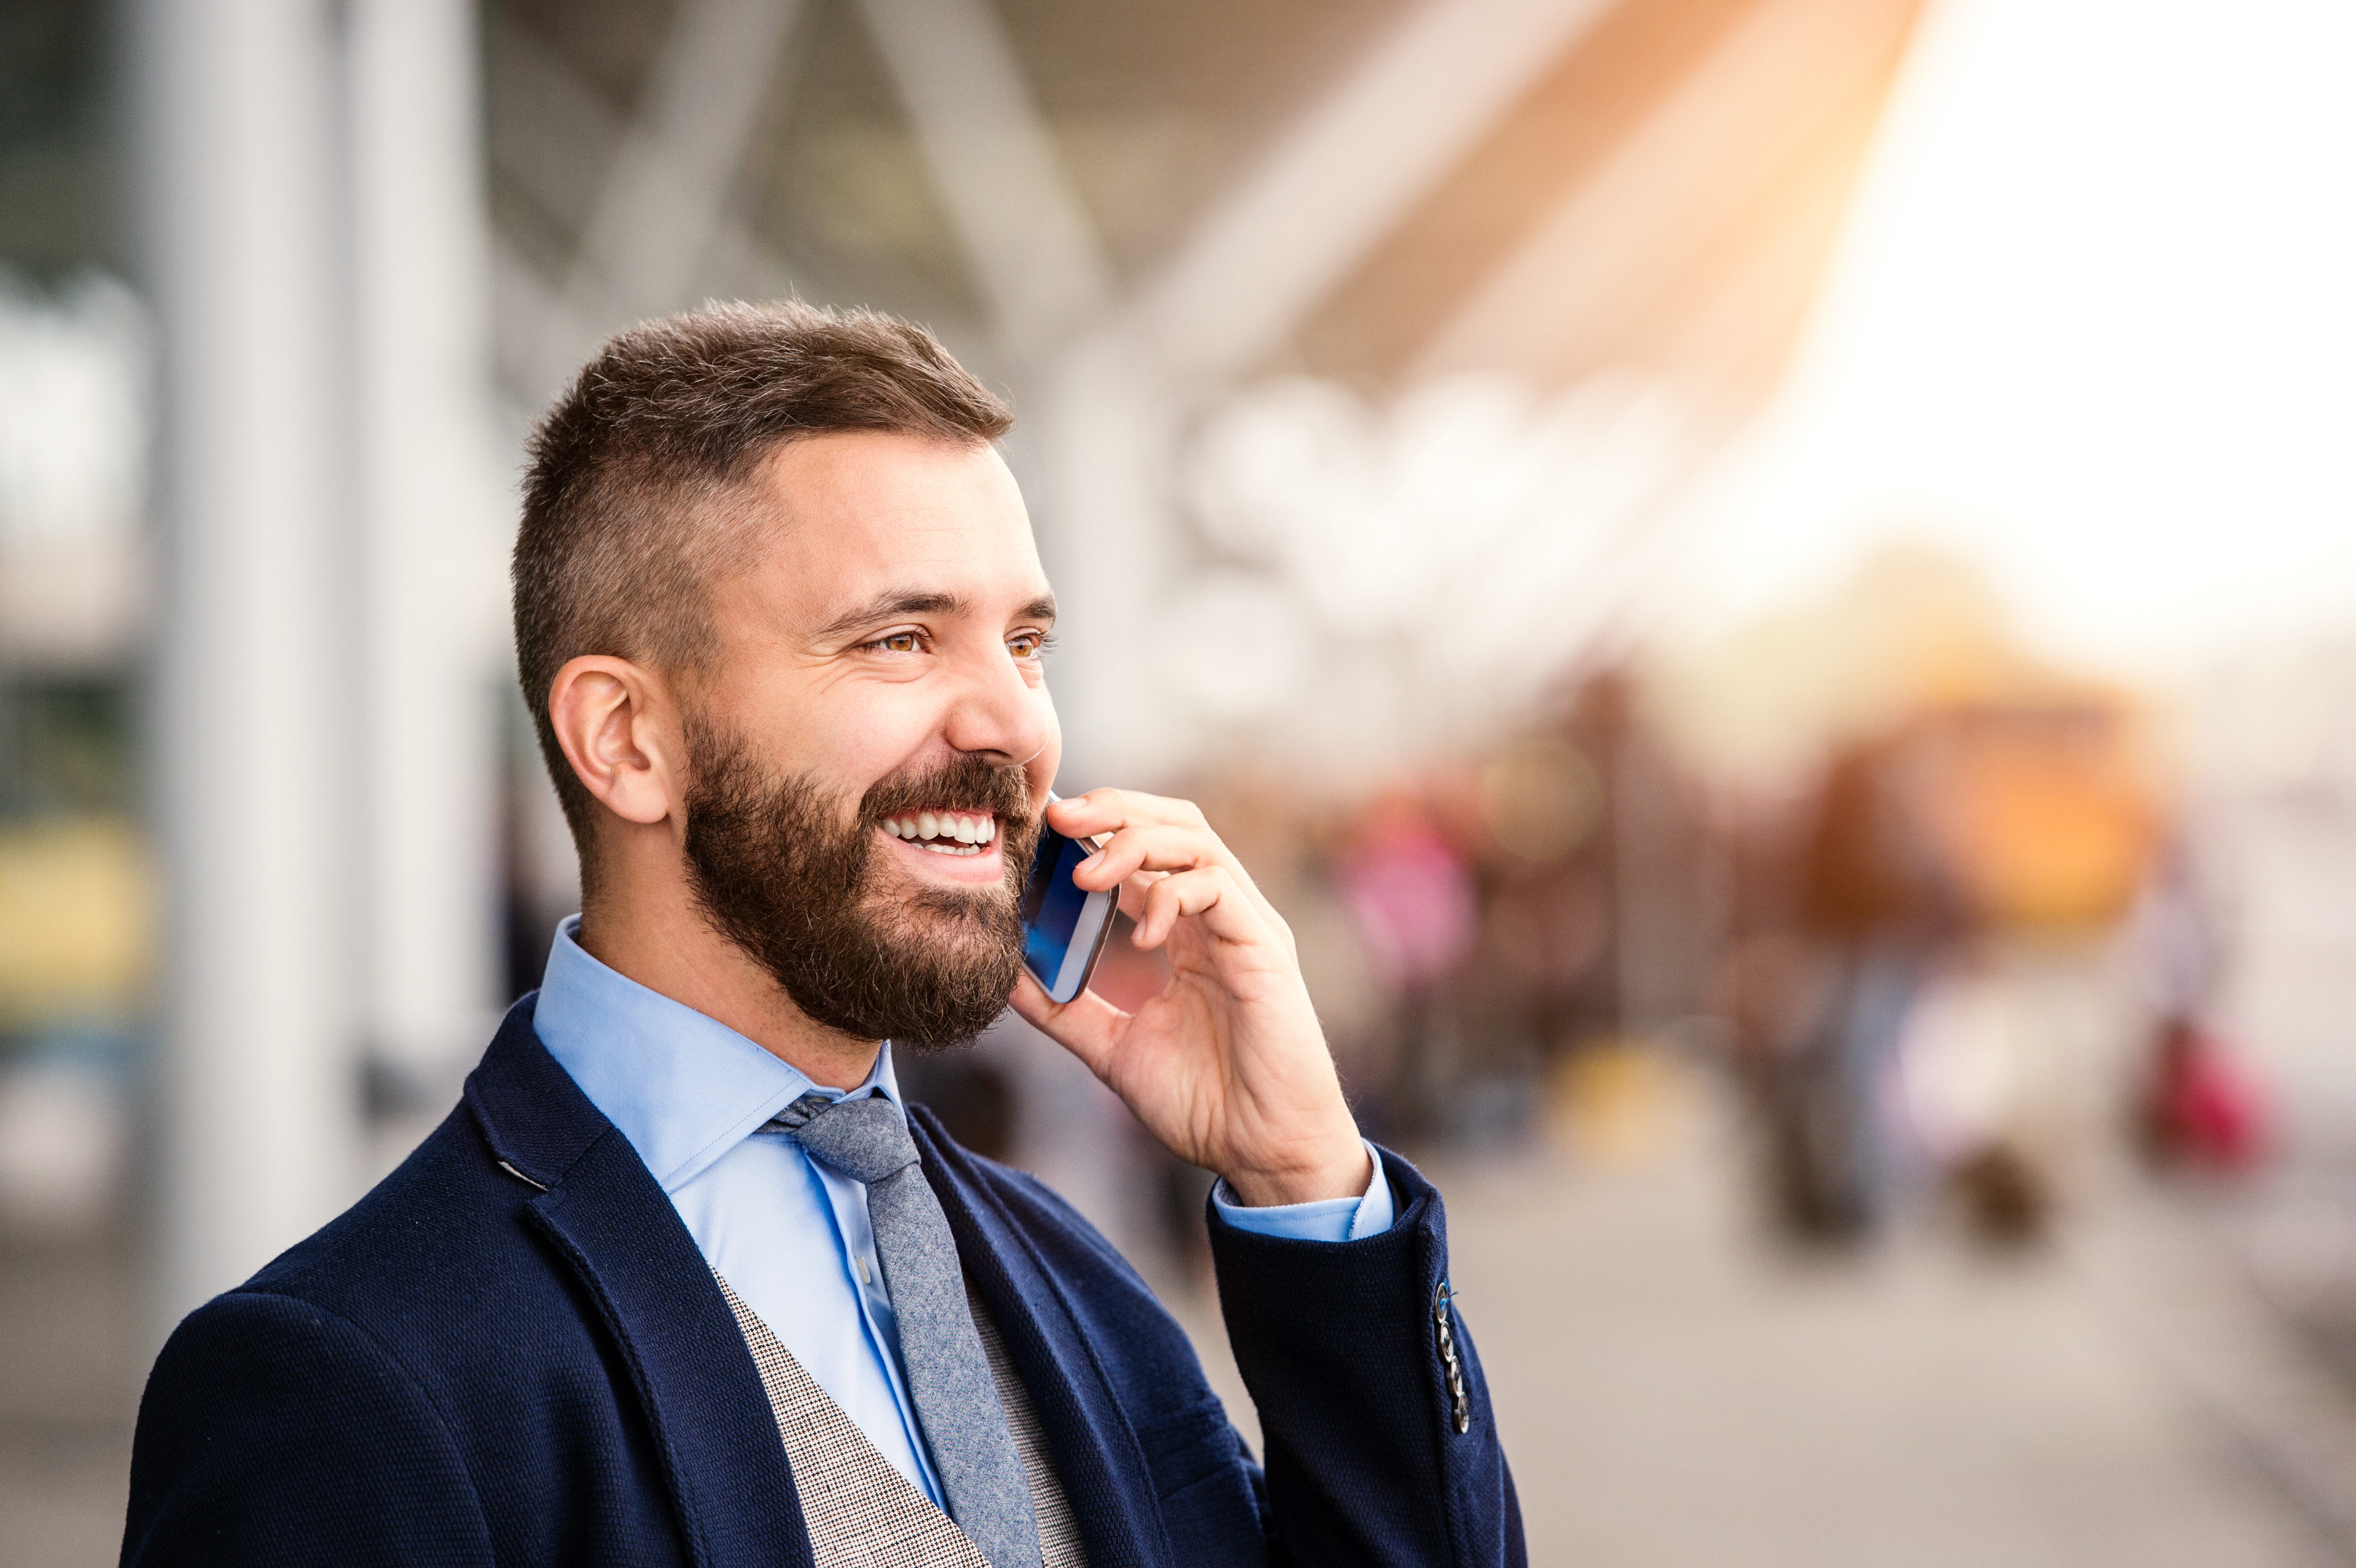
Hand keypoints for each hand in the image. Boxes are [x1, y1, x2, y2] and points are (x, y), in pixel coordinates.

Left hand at [1008, 789, 1369, 1207]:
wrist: (1263, 1154)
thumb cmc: (1203, 1103)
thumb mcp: (1111, 1048)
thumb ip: (1063, 1008)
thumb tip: (1004, 972)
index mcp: (1188, 933)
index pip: (1144, 851)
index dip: (1096, 828)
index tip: (1040, 828)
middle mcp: (1221, 918)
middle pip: (1175, 823)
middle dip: (1115, 808)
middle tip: (1058, 818)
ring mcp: (1247, 928)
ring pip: (1198, 841)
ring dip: (1136, 842)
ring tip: (1086, 874)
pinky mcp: (1265, 950)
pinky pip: (1220, 890)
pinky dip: (1174, 896)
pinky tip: (1143, 935)